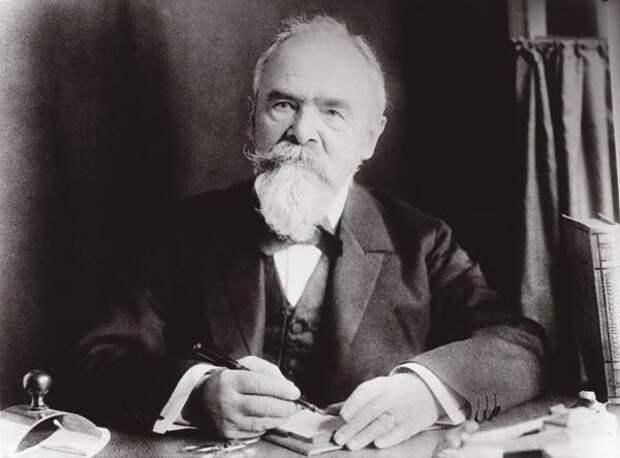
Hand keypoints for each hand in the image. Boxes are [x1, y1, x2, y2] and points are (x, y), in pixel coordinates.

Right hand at [185, 356, 299, 437]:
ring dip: (280, 418)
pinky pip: (254, 432)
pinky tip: (272, 418)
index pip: (260, 384)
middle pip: (263, 406)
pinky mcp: (228, 433)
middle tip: (295, 405)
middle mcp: (227, 401)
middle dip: (285, 407)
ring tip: (288, 412)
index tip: (295, 392)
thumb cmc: (228, 379)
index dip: (281, 389)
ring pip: (261, 422)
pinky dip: (267, 425)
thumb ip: (267, 371)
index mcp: (230, 380)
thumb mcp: (244, 366)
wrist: (200, 399)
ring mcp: (227, 419)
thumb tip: (288, 386)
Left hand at [332, 373, 440, 449]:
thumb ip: (354, 402)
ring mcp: (402, 410)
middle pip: (370, 411)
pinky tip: (378, 445)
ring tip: (351, 445)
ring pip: (383, 423)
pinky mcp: (413, 424)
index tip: (341, 417)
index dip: (353, 404)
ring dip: (366, 435)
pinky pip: (401, 432)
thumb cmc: (393, 392)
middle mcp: (391, 397)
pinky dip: (390, 438)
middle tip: (339, 439)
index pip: (365, 392)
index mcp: (380, 386)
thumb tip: (328, 411)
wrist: (427, 390)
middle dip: (353, 426)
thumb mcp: (377, 389)